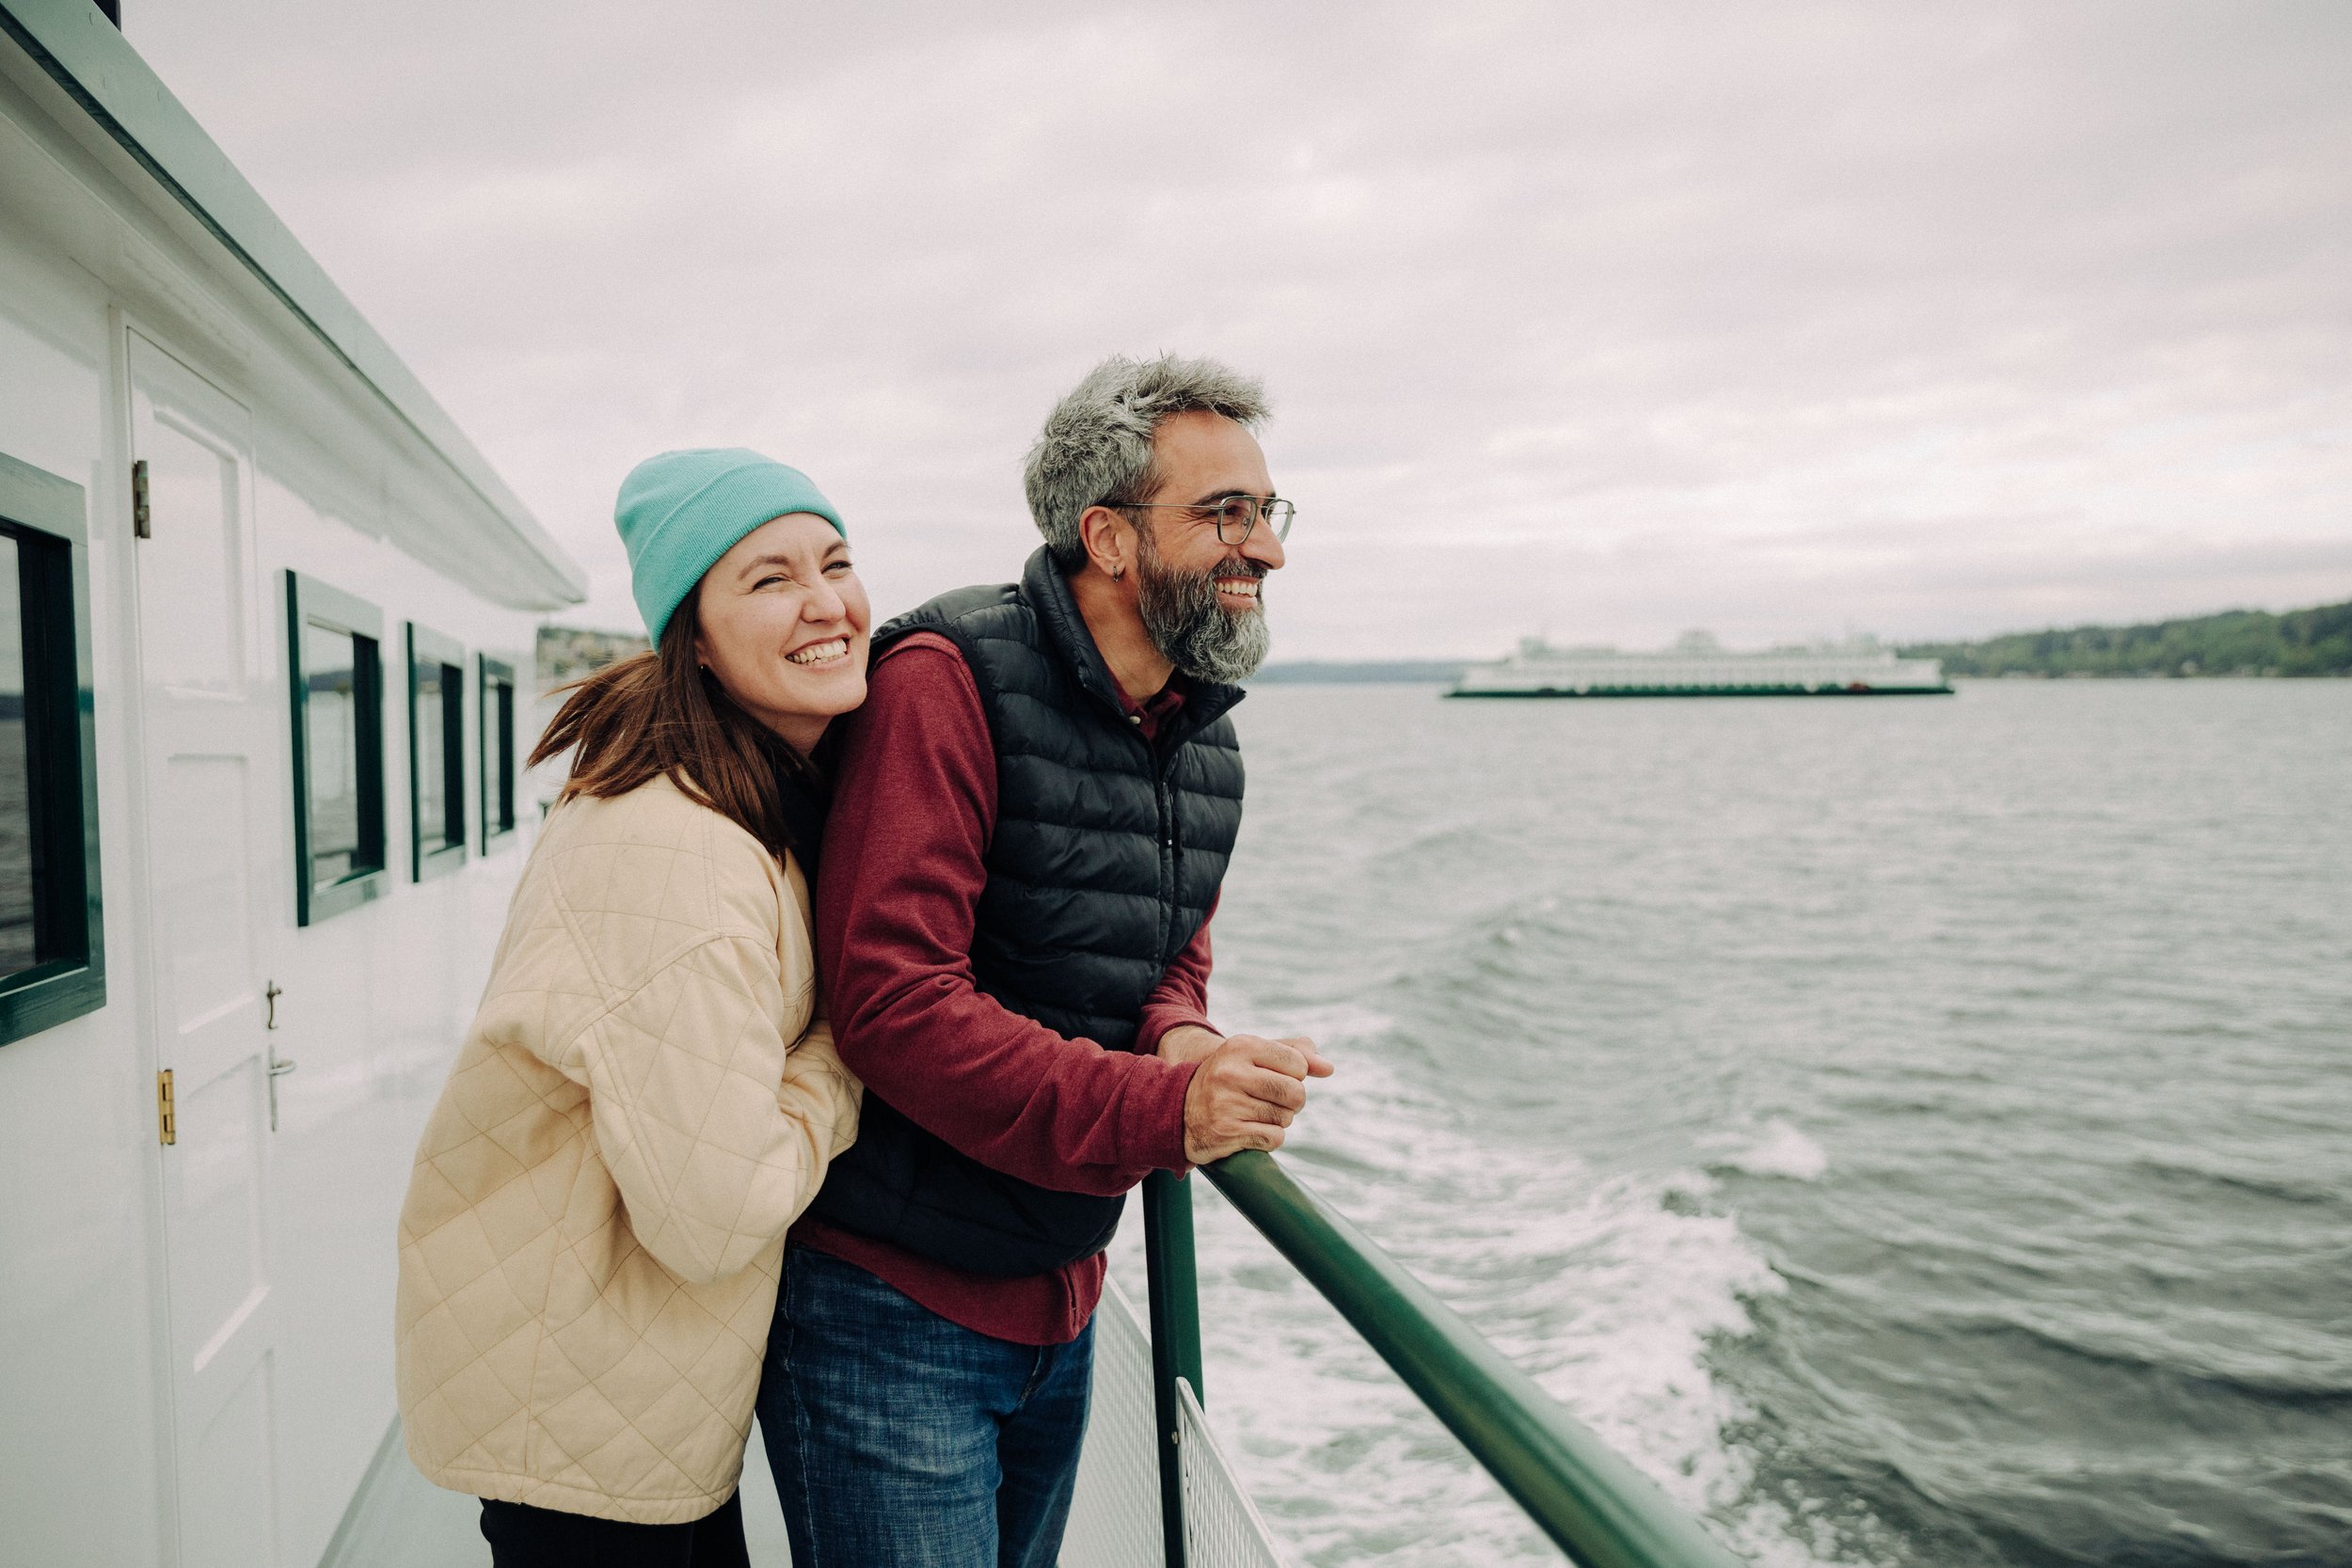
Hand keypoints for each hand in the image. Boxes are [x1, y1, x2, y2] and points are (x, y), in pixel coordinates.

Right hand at [1181, 1033, 1335, 1164]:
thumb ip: (1294, 1053)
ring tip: (1256, 1113)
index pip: (1298, 1064)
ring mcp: (1227, 1103)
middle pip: (1296, 1093)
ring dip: (1279, 1120)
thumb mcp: (1254, 1055)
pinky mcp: (1226, 1132)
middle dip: (1293, 1101)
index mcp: (1241, 1046)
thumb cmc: (1228, 1077)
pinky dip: (1270, 1137)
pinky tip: (1250, 1129)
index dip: (1296, 1074)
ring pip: (1286, 1118)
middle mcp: (1232, 1073)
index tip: (1277, 1076)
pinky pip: (1274, 1138)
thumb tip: (1328, 1068)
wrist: (1179, 1108)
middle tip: (1274, 1100)